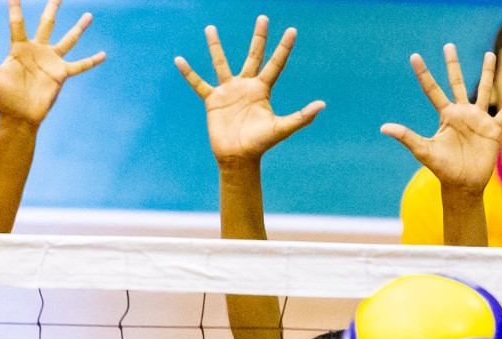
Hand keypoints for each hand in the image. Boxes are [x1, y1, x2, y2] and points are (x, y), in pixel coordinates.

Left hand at [0, 0, 104, 127]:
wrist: (19, 117)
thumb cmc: (2, 97)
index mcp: (19, 48)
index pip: (17, 22)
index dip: (15, 7)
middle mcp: (37, 50)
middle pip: (46, 23)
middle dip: (52, 8)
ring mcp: (50, 61)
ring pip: (67, 40)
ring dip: (78, 28)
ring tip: (89, 15)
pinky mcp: (61, 74)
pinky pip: (79, 66)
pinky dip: (91, 61)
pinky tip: (103, 54)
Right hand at [175, 16, 324, 165]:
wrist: (238, 157)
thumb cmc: (260, 144)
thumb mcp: (281, 129)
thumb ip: (301, 117)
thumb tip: (322, 105)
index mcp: (262, 90)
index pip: (275, 64)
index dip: (284, 47)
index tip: (293, 30)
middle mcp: (246, 86)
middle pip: (253, 55)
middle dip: (259, 37)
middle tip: (263, 17)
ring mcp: (228, 92)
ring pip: (221, 63)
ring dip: (215, 46)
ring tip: (210, 28)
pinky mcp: (213, 101)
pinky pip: (198, 83)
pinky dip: (189, 73)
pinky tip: (179, 60)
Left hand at [380, 45, 501, 199]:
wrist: (464, 184)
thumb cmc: (443, 169)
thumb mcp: (424, 150)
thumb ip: (406, 137)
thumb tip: (384, 128)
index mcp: (446, 116)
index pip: (432, 90)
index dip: (424, 73)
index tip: (414, 57)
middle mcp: (462, 113)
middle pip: (457, 83)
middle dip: (453, 65)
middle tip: (448, 46)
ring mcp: (479, 120)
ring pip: (484, 91)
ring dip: (487, 73)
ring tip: (489, 54)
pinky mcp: (493, 129)